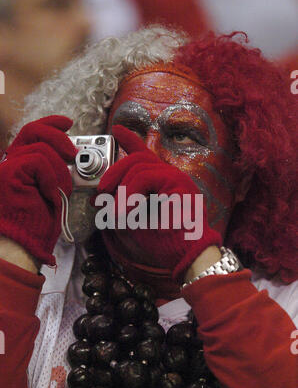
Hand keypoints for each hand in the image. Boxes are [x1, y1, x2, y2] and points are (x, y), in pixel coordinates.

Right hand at [0, 116, 76, 265]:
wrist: (23, 246)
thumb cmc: (36, 226)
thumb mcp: (52, 192)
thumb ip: (55, 172)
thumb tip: (73, 159)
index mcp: (18, 166)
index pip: (31, 134)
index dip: (50, 124)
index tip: (67, 123)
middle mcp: (8, 163)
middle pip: (32, 131)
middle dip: (58, 136)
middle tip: (73, 153)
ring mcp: (5, 167)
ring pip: (41, 149)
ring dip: (59, 171)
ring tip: (59, 192)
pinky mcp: (8, 172)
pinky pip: (39, 161)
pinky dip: (51, 178)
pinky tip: (49, 194)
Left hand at [95, 125, 221, 282]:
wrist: (185, 256)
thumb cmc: (163, 241)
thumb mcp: (131, 222)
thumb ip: (116, 206)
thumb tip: (98, 198)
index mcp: (160, 182)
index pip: (144, 155)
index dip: (130, 140)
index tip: (117, 131)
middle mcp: (169, 175)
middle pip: (135, 159)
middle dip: (112, 174)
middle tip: (100, 194)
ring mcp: (176, 177)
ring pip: (138, 167)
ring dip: (121, 190)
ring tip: (116, 213)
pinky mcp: (179, 183)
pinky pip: (146, 177)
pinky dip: (131, 194)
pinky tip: (127, 211)